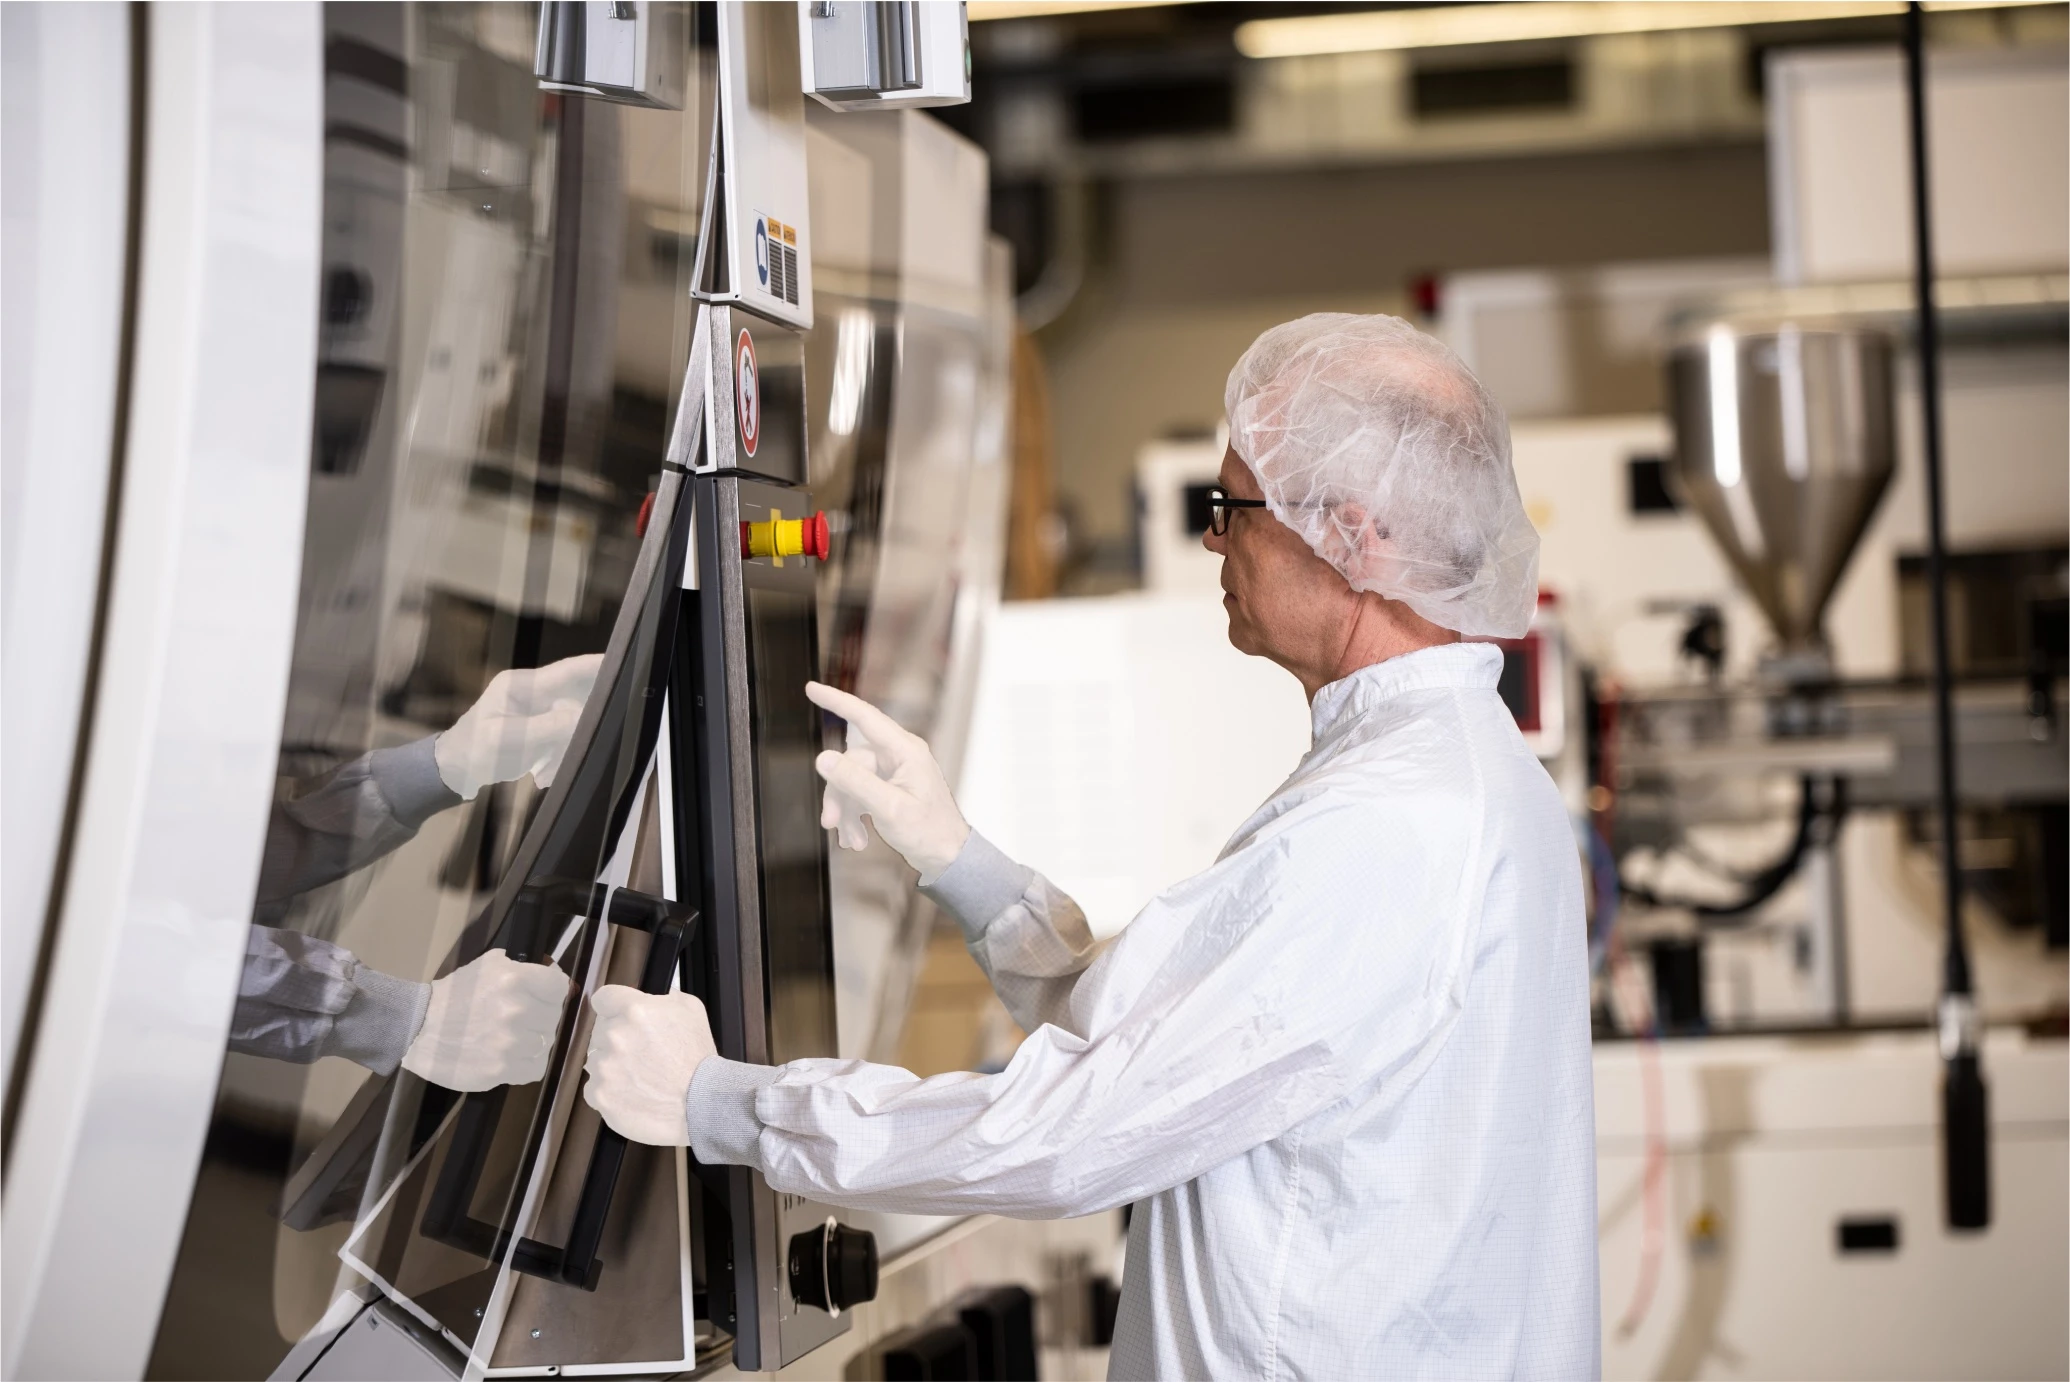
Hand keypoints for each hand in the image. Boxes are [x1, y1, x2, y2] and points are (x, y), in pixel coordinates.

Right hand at [402, 949, 570, 1091]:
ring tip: (507, 1039)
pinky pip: (534, 1069)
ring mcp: (510, 1043)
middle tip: (516, 1020)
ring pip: (546, 1044)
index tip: (539, 998)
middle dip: (538, 1018)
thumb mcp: (488, 966)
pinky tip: (508, 1057)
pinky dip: (524, 1065)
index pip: (559, 988)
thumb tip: (555, 978)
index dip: (549, 993)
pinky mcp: (501, 1070)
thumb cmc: (454, 996)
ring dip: (531, 1043)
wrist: (418, 1028)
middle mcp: (517, 1010)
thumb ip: (524, 968)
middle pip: (553, 1017)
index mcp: (515, 979)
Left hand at [435, 654, 604, 799]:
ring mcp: (536, 711)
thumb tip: (579, 716)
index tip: (622, 663)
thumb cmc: (471, 751)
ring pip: (571, 725)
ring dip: (563, 750)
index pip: (566, 670)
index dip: (594, 666)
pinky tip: (541, 773)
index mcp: (521, 685)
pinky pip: (563, 738)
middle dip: (576, 729)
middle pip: (574, 701)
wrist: (453, 771)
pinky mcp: (539, 728)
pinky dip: (557, 758)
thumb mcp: (505, 739)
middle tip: (566, 752)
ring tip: (542, 772)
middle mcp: (532, 693)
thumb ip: (544, 726)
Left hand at [582, 987, 715, 1145]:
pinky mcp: (600, 1095)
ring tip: (639, 1078)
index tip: (619, 1017)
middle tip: (642, 1055)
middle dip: (618, 1041)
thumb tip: (651, 1000)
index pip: (603, 999)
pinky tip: (631, 1094)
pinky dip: (609, 1092)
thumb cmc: (698, 1057)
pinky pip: (594, 1089)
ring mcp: (605, 1068)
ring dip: (612, 1067)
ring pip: (597, 1061)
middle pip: (601, 1032)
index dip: (613, 1008)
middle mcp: (615, 1036)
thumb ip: (664, 997)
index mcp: (635, 1010)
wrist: (701, 1103)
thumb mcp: (692, 1009)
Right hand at [804, 681, 969, 881]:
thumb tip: (824, 758)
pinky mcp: (889, 788)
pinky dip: (853, 815)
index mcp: (905, 750)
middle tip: (830, 822)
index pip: (864, 717)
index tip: (812, 689)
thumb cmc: (929, 831)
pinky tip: (856, 838)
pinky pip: (859, 793)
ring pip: (851, 780)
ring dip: (845, 810)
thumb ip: (855, 782)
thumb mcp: (888, 808)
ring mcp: (894, 772)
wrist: (947, 857)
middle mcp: (899, 756)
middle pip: (851, 762)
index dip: (836, 701)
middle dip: (838, 793)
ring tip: (849, 839)